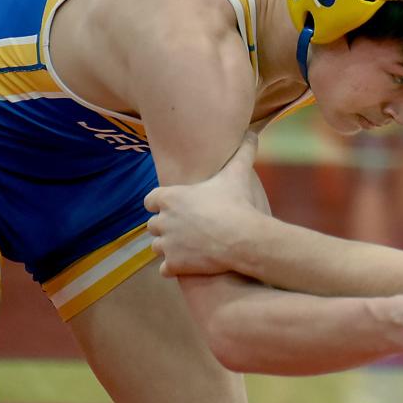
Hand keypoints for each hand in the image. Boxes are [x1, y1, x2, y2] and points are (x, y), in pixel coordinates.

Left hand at [145, 150, 264, 276]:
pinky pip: (164, 269)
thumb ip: (242, 152)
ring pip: (157, 248)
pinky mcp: (174, 265)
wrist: (241, 238)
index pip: (150, 200)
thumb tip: (252, 133)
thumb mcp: (238, 173)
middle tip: (185, 228)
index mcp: (170, 198)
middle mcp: (162, 221)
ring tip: (186, 248)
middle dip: (165, 227)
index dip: (160, 203)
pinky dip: (174, 268)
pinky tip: (187, 265)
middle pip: (152, 225)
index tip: (174, 206)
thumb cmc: (236, 203)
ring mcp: (167, 245)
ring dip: (168, 248)